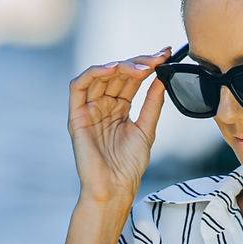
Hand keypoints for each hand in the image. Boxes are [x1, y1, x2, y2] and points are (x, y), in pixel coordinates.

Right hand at [67, 49, 170, 203]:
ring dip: (121, 66)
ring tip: (142, 67)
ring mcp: (89, 109)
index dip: (147, 65)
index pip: (132, 79)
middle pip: (118, 73)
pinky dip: (94, 73)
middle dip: (138, 62)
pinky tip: (113, 69)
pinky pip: (79, 86)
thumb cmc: (128, 166)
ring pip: (101, 75)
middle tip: (157, 58)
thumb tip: (162, 78)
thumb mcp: (146, 130)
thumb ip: (153, 104)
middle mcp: (103, 105)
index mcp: (119, 108)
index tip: (166, 55)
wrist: (115, 189)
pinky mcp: (76, 115)